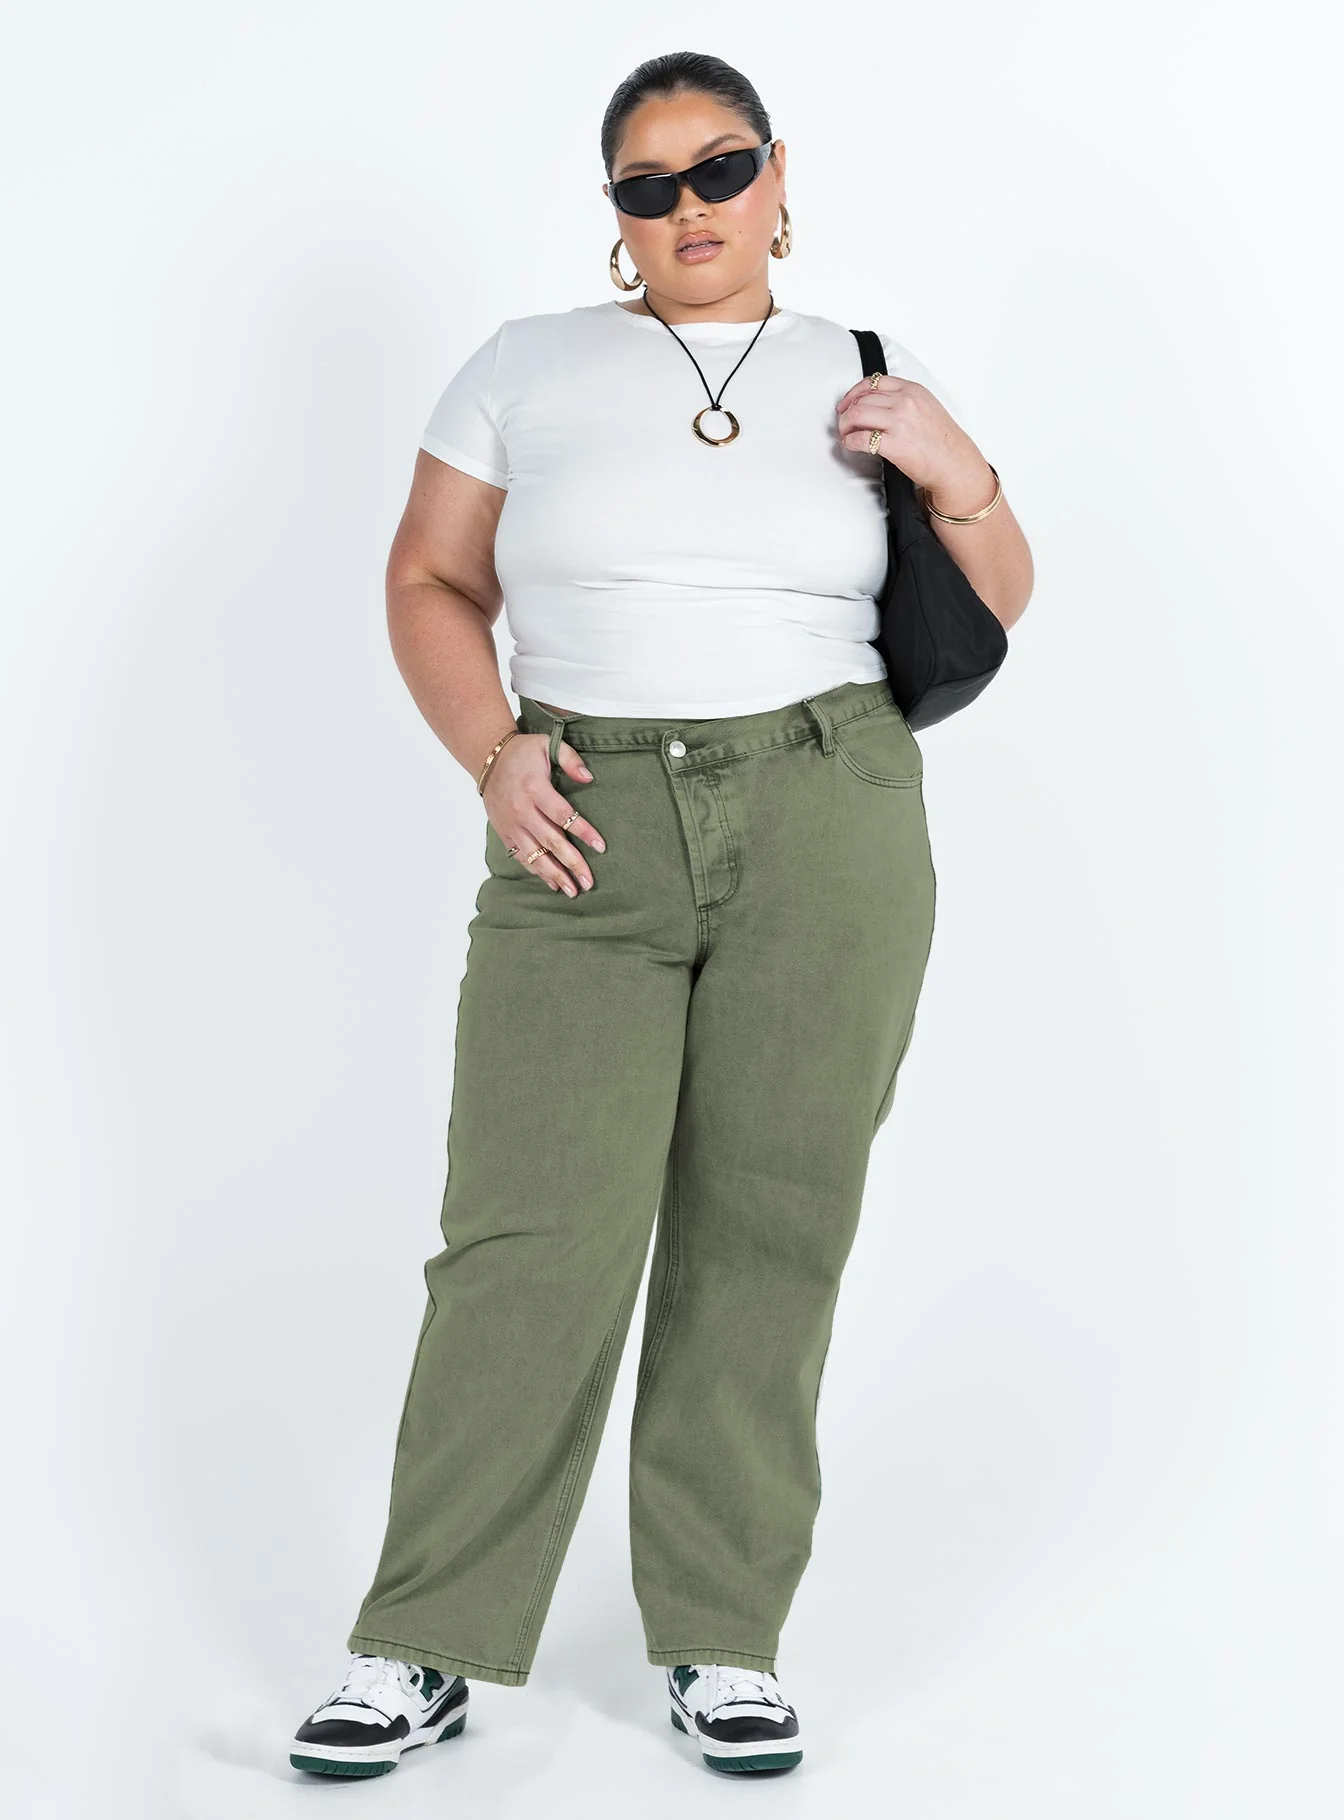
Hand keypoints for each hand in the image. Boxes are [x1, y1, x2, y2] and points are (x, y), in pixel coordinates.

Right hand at [481, 732, 605, 895]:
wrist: (488, 759)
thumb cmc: (523, 753)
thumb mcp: (547, 745)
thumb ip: (571, 759)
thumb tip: (589, 778)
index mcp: (534, 789)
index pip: (563, 815)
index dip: (583, 831)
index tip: (601, 847)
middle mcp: (522, 810)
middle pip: (551, 841)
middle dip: (572, 863)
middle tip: (589, 881)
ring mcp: (512, 825)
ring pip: (535, 855)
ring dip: (554, 875)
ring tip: (572, 891)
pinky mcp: (505, 833)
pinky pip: (522, 857)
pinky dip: (537, 872)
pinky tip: (553, 883)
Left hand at [835, 373, 990, 505]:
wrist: (955, 464)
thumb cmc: (942, 441)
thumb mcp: (927, 406)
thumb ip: (903, 399)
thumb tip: (876, 403)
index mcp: (913, 390)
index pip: (873, 382)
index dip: (854, 393)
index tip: (847, 403)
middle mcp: (905, 402)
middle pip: (862, 399)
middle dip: (847, 412)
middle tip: (844, 423)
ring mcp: (899, 422)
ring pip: (856, 415)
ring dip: (845, 426)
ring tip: (846, 434)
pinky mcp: (893, 444)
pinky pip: (860, 438)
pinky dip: (850, 442)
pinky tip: (851, 445)